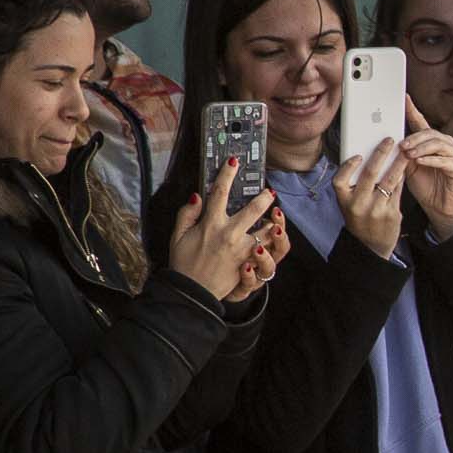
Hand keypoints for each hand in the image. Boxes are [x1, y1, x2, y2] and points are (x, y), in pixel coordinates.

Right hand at [168, 157, 284, 300]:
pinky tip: (273, 237)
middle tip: (269, 192)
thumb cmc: (183, 263)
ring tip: (276, 215)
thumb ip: (186, 214)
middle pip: (253, 209)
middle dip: (263, 198)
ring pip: (265, 230)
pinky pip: (265, 248)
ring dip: (272, 221)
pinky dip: (271, 242)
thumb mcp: (177, 236)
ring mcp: (242, 248)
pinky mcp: (249, 261)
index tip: (234, 161)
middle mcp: (228, 233)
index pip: (219, 192)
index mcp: (210, 224)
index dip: (227, 174)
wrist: (193, 291)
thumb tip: (197, 196)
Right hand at [332, 137, 408, 257]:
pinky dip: (401, 178)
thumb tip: (368, 157)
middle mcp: (359, 205)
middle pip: (369, 174)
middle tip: (388, 141)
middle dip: (380, 154)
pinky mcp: (392, 214)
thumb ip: (356, 185)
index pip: (340, 180)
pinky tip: (406, 168)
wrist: (371, 246)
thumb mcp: (350, 204)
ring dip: (398, 163)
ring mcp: (376, 210)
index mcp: (344, 201)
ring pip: (389, 181)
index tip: (358, 155)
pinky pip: (398, 191)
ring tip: (405, 152)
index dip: (348, 166)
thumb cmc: (360, 218)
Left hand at [394, 105, 452, 236]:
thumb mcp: (407, 168)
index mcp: (430, 144)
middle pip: (431, 132)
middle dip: (415, 137)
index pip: (421, 123)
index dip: (413, 110)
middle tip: (401, 145)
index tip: (404, 98)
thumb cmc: (424, 187)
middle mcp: (444, 147)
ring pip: (439, 144)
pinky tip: (420, 162)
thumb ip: (401, 154)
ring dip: (422, 147)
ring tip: (409, 154)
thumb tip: (388, 143)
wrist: (437, 207)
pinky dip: (431, 160)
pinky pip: (445, 160)